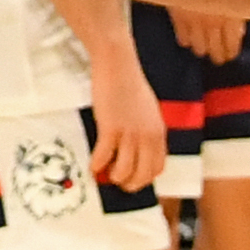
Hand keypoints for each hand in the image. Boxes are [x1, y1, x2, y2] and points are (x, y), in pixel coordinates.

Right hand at [87, 58, 168, 189]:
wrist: (118, 65)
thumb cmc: (129, 84)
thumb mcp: (148, 111)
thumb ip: (146, 130)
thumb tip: (138, 149)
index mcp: (158, 133)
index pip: (157, 168)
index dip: (144, 179)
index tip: (132, 179)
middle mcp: (147, 137)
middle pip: (143, 175)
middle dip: (129, 184)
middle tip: (116, 181)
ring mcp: (130, 134)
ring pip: (123, 172)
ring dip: (113, 177)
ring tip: (104, 172)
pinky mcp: (111, 129)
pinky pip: (103, 157)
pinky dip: (96, 165)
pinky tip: (92, 164)